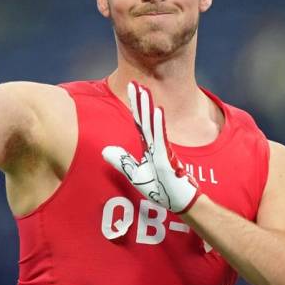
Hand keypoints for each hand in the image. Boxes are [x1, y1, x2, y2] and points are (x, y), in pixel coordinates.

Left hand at [102, 82, 200, 212]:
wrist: (179, 202)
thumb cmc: (161, 188)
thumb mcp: (136, 174)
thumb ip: (122, 161)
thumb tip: (104, 150)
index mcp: (149, 146)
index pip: (140, 121)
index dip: (135, 105)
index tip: (132, 88)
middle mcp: (155, 144)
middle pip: (145, 118)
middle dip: (140, 100)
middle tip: (134, 82)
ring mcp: (161, 150)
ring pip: (152, 124)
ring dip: (147, 107)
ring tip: (143, 90)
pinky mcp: (165, 159)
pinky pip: (161, 139)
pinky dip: (158, 124)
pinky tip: (157, 110)